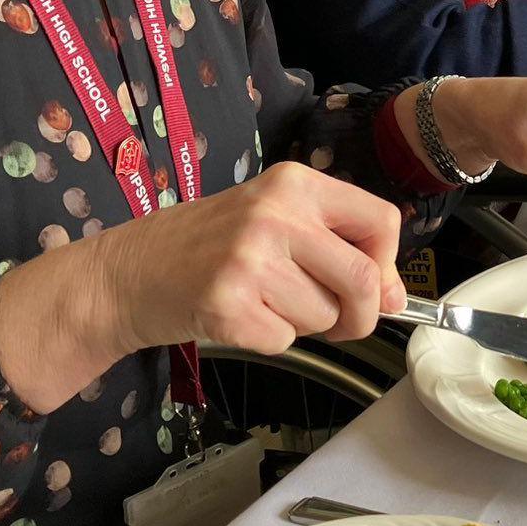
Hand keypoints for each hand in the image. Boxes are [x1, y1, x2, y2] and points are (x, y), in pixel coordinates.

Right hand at [0, 165, 405, 410]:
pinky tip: (239, 316)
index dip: (386, 265)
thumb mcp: (277, 224)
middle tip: (337, 321)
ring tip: (263, 301)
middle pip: (362, 279)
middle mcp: (275, 214)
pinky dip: (269, 340)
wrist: (130, 270)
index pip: (382, 222)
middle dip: (359, 314)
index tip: (371, 285)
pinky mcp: (227, 305)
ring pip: (324, 316)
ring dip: (304, 324)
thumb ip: (338, 249)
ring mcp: (249, 259)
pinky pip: (284, 341)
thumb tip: (397, 297)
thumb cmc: (210, 246)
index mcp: (295, 184)